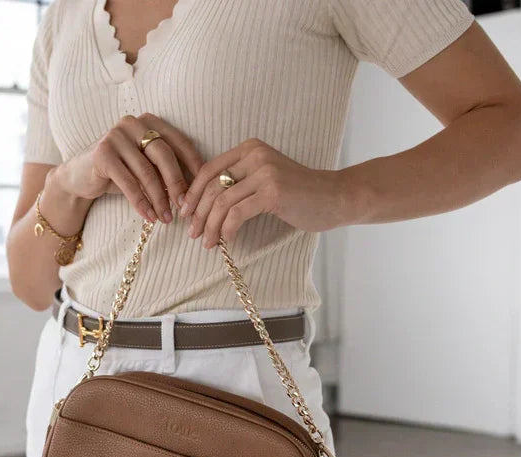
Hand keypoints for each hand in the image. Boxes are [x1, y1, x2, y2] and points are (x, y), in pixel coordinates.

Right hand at [52, 113, 203, 225]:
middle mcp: (133, 123)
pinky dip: (140, 202)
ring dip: (159, 198)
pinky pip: (128, 182)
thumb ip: (166, 170)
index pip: (179, 142)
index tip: (203, 189)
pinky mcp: (102, 153)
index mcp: (149, 121)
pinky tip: (148, 216)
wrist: (79, 177)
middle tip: (184, 207)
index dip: (193, 166)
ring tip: (166, 218)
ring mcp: (115, 135)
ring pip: (146, 171)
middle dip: (177, 183)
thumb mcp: (146, 168)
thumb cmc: (119, 173)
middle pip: (164, 154)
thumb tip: (196, 190)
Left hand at [179, 139, 351, 247]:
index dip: (193, 194)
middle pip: (212, 187)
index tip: (185, 213)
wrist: (335, 197)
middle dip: (198, 214)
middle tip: (193, 234)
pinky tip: (227, 240)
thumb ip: (238, 182)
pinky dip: (227, 229)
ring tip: (207, 242)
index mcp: (250, 148)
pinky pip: (237, 214)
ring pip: (222, 202)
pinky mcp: (272, 192)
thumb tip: (202, 204)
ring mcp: (265, 172)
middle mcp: (255, 155)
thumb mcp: (264, 179)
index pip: (208, 170)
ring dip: (210, 226)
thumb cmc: (298, 194)